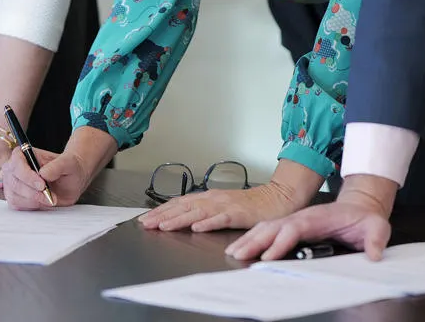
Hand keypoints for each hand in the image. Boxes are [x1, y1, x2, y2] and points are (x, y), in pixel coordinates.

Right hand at [0, 146, 90, 209]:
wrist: (70, 180)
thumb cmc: (67, 167)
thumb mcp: (69, 163)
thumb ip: (57, 166)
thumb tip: (43, 173)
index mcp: (23, 154)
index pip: (17, 164)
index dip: (28, 176)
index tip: (42, 185)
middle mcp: (14, 168)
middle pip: (14, 183)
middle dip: (33, 193)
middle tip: (49, 196)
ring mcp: (12, 184)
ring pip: (15, 197)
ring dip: (34, 201)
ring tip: (49, 198)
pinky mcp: (15, 197)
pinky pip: (17, 206)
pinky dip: (32, 206)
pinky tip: (43, 201)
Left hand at [139, 182, 307, 231]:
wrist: (279, 197)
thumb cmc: (252, 205)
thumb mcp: (225, 206)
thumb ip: (207, 211)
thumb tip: (187, 220)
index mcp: (210, 197)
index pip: (180, 203)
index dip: (161, 210)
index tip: (145, 219)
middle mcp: (214, 198)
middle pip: (183, 206)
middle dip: (162, 215)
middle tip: (145, 224)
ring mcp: (226, 205)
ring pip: (198, 212)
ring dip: (179, 219)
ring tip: (163, 226)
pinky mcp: (239, 213)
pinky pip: (221, 218)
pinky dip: (208, 222)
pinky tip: (197, 227)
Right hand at [226, 175, 397, 260]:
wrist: (361, 207)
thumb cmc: (365, 218)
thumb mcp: (376, 227)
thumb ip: (376, 239)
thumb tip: (375, 255)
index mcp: (317, 218)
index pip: (294, 229)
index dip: (280, 242)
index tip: (268, 257)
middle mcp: (302, 217)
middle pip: (273, 227)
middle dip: (255, 241)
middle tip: (238, 255)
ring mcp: (296, 221)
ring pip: (267, 228)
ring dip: (250, 240)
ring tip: (235, 253)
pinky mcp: (293, 226)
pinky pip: (269, 231)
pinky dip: (254, 238)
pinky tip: (244, 247)